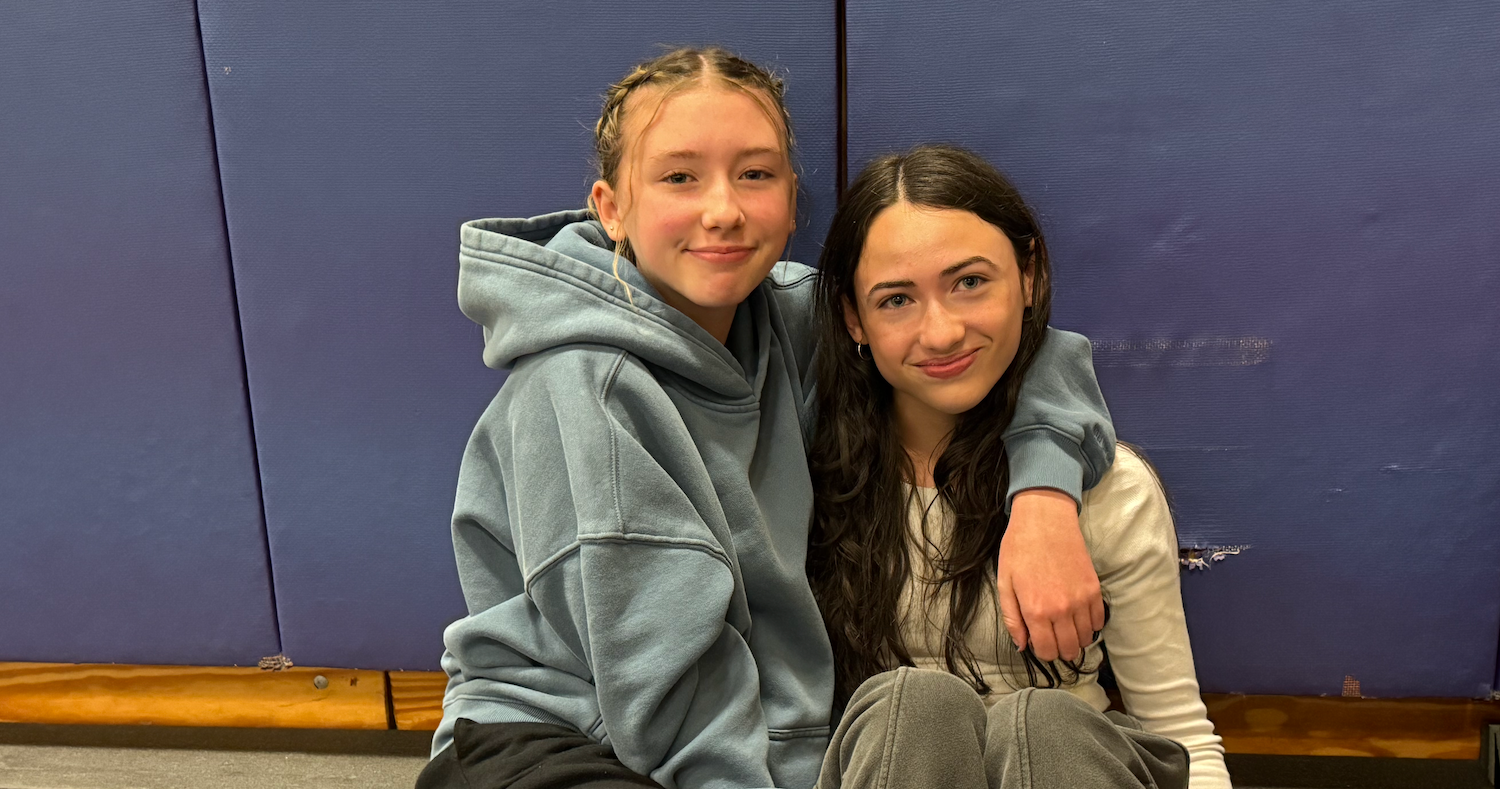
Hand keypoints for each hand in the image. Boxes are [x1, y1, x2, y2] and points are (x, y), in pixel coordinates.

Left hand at [997, 488, 1103, 662]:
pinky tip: (1078, 615)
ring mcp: (1081, 601)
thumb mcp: (1005, 584)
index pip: (1047, 652)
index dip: (1042, 651)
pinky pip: (1099, 621)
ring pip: (1086, 639)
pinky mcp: (1095, 589)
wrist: (1045, 520)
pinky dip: (1090, 624)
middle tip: (1051, 635)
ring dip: (1076, 638)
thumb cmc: (1019, 549)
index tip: (1038, 640)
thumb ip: (1012, 619)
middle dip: (1059, 649)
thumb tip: (1022, 646)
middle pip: (1069, 650)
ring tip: (1064, 625)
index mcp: (1036, 611)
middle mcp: (1061, 610)